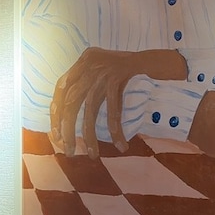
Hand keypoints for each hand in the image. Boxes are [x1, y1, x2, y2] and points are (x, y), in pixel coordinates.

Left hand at [50, 47, 187, 157]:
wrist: (158, 60)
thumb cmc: (132, 71)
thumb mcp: (105, 72)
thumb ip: (88, 85)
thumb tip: (69, 114)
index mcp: (85, 61)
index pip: (61, 88)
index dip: (56, 112)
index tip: (56, 134)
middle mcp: (91, 63)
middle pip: (72, 100)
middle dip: (68, 128)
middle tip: (69, 151)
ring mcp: (106, 68)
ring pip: (91, 107)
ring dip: (90, 134)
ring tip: (93, 155)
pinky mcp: (120, 74)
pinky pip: (114, 107)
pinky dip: (116, 128)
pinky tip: (119, 144)